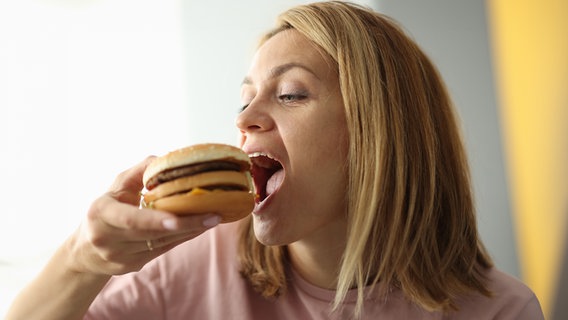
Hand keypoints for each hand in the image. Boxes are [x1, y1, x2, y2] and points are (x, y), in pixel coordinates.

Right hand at [66, 156, 219, 274]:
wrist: (86, 250)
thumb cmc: (107, 208)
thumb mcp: (116, 186)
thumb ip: (139, 172)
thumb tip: (163, 160)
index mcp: (101, 214)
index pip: (130, 219)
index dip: (154, 220)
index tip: (177, 219)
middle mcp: (108, 239)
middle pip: (152, 233)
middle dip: (185, 224)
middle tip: (213, 215)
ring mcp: (120, 256)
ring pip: (161, 243)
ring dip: (190, 231)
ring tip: (213, 218)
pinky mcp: (132, 266)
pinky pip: (164, 250)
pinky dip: (183, 237)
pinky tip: (200, 227)